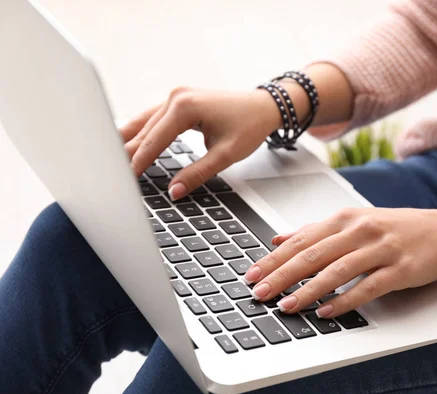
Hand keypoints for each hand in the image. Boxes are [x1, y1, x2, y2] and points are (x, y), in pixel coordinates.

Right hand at [120, 88, 281, 199]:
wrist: (263, 107)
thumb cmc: (249, 127)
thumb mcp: (225, 155)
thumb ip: (197, 174)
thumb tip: (174, 192)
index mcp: (186, 108)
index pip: (154, 141)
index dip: (139, 162)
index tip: (125, 180)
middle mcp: (176, 97)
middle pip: (145, 131)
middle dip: (128, 153)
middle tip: (110, 173)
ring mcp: (176, 96)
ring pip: (145, 123)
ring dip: (130, 140)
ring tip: (111, 159)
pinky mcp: (179, 99)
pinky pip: (154, 117)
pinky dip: (142, 132)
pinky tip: (127, 141)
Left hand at [243, 207, 436, 317]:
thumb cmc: (397, 228)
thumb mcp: (355, 221)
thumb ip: (316, 230)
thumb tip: (278, 237)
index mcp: (345, 218)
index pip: (301, 239)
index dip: (273, 258)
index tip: (252, 274)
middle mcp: (360, 230)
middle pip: (313, 254)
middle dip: (281, 275)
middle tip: (259, 292)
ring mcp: (381, 249)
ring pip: (336, 271)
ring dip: (308, 290)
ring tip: (286, 306)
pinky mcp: (400, 269)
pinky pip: (367, 287)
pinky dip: (344, 300)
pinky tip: (326, 311)